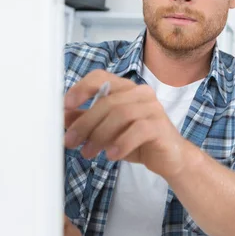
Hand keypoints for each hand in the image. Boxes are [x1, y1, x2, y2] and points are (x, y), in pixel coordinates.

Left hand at [63, 70, 189, 178]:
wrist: (170, 158)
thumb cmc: (138, 141)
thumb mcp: (107, 132)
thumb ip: (87, 121)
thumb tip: (63, 118)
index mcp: (126, 89)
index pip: (100, 77)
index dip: (81, 89)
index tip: (65, 106)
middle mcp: (141, 93)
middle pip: (107, 101)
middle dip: (85, 122)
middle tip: (70, 141)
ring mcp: (153, 108)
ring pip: (121, 114)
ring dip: (99, 135)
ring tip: (87, 153)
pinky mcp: (160, 125)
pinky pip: (138, 130)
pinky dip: (121, 143)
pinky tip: (111, 155)